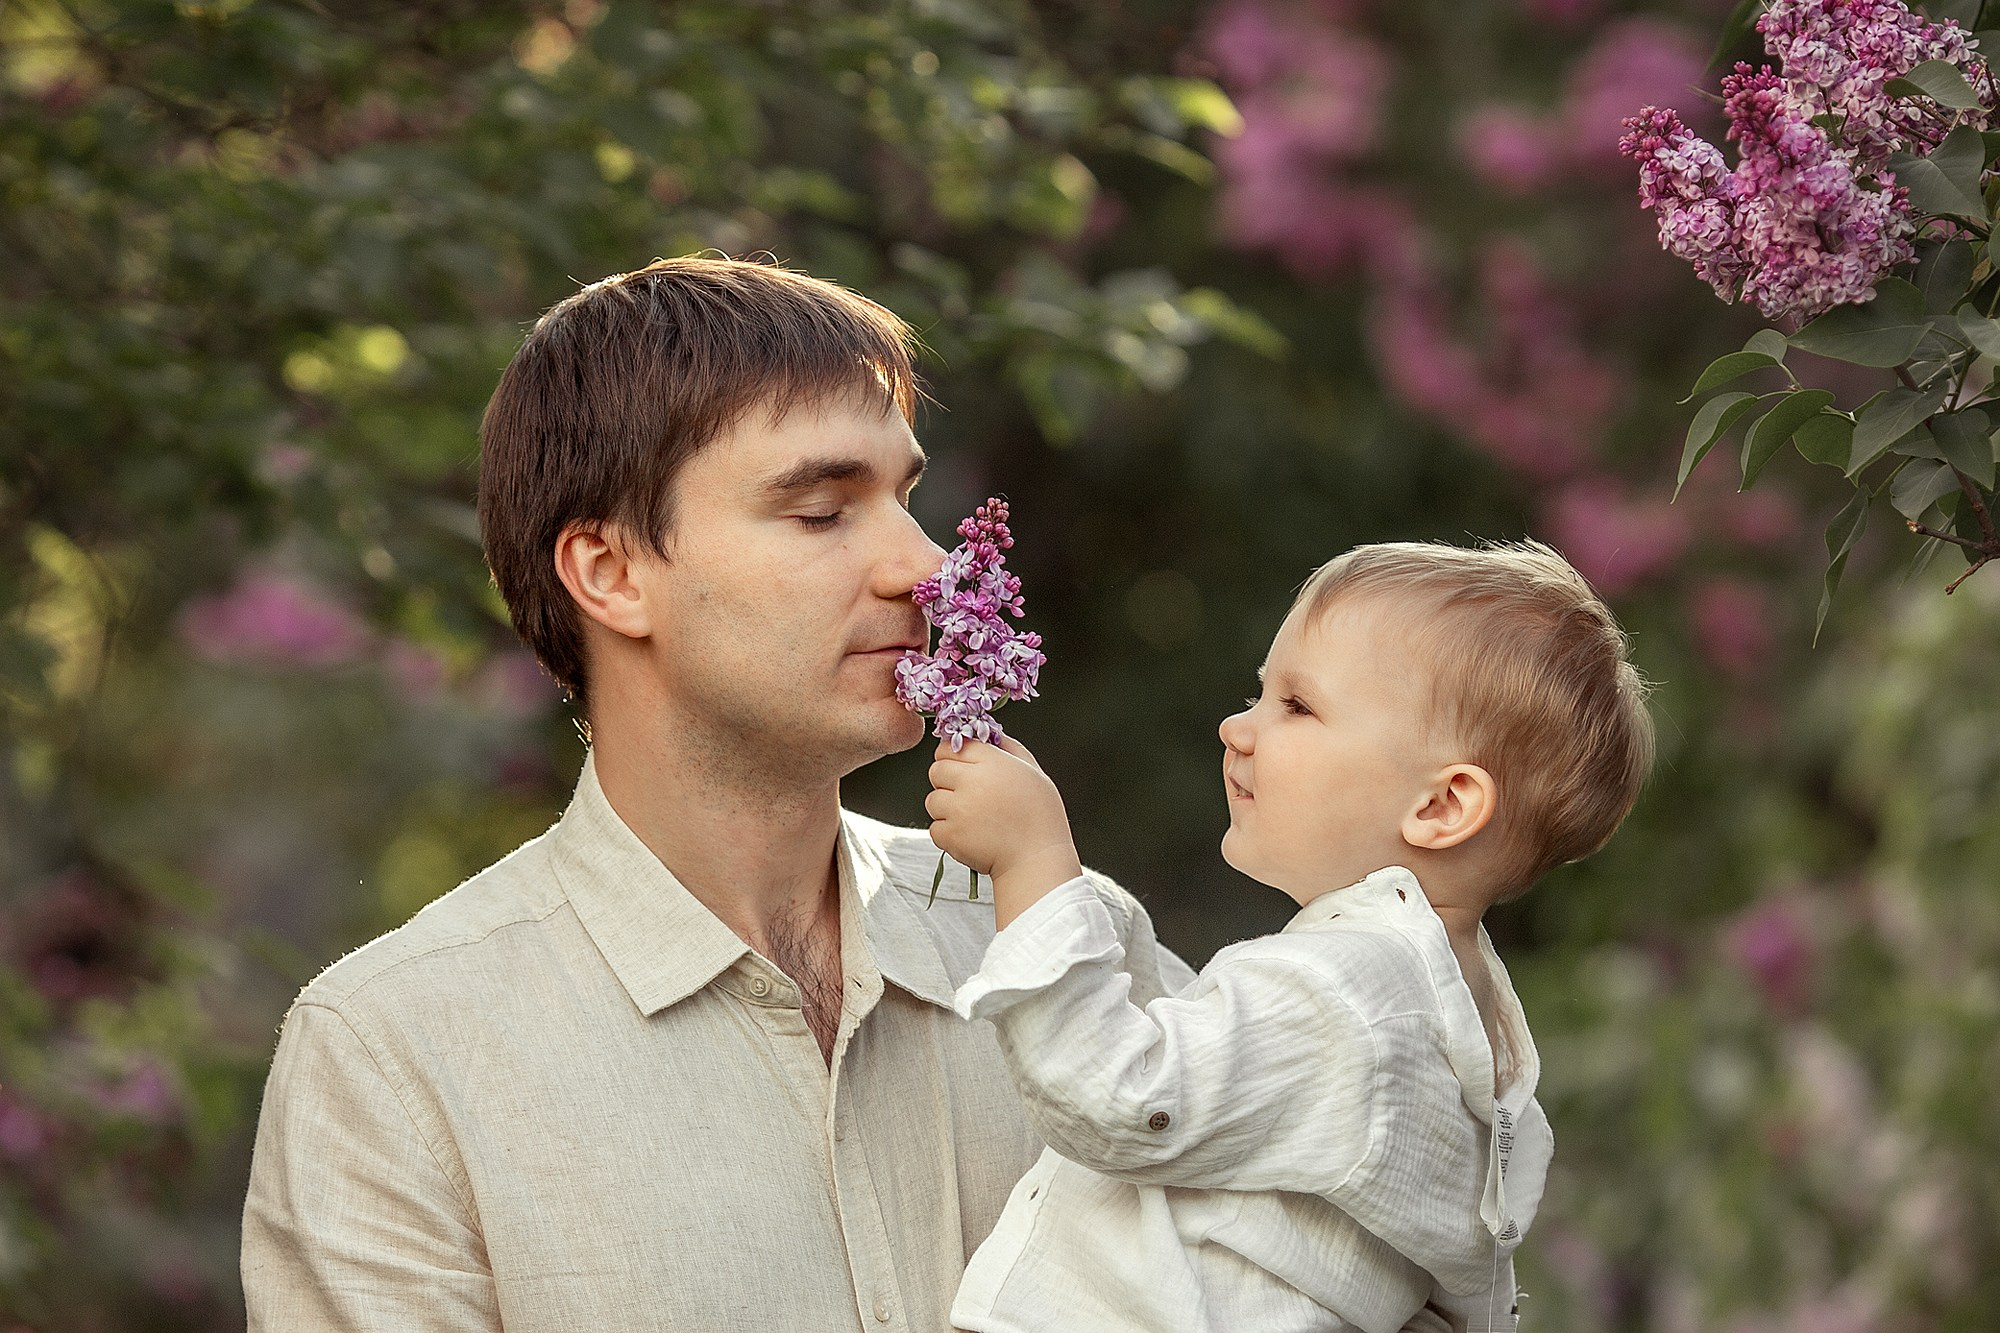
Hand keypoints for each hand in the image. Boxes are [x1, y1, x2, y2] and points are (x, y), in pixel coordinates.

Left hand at [926, 735, 1083, 928]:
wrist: (1037, 860)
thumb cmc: (1040, 816)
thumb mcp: (1033, 772)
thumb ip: (1009, 748)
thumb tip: (989, 734)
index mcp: (992, 763)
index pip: (952, 746)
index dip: (955, 756)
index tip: (964, 768)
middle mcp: (971, 782)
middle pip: (936, 769)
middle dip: (947, 780)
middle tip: (967, 795)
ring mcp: (958, 809)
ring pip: (933, 800)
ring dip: (946, 808)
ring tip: (972, 819)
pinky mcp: (950, 835)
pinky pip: (934, 828)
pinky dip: (948, 834)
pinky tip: (970, 836)